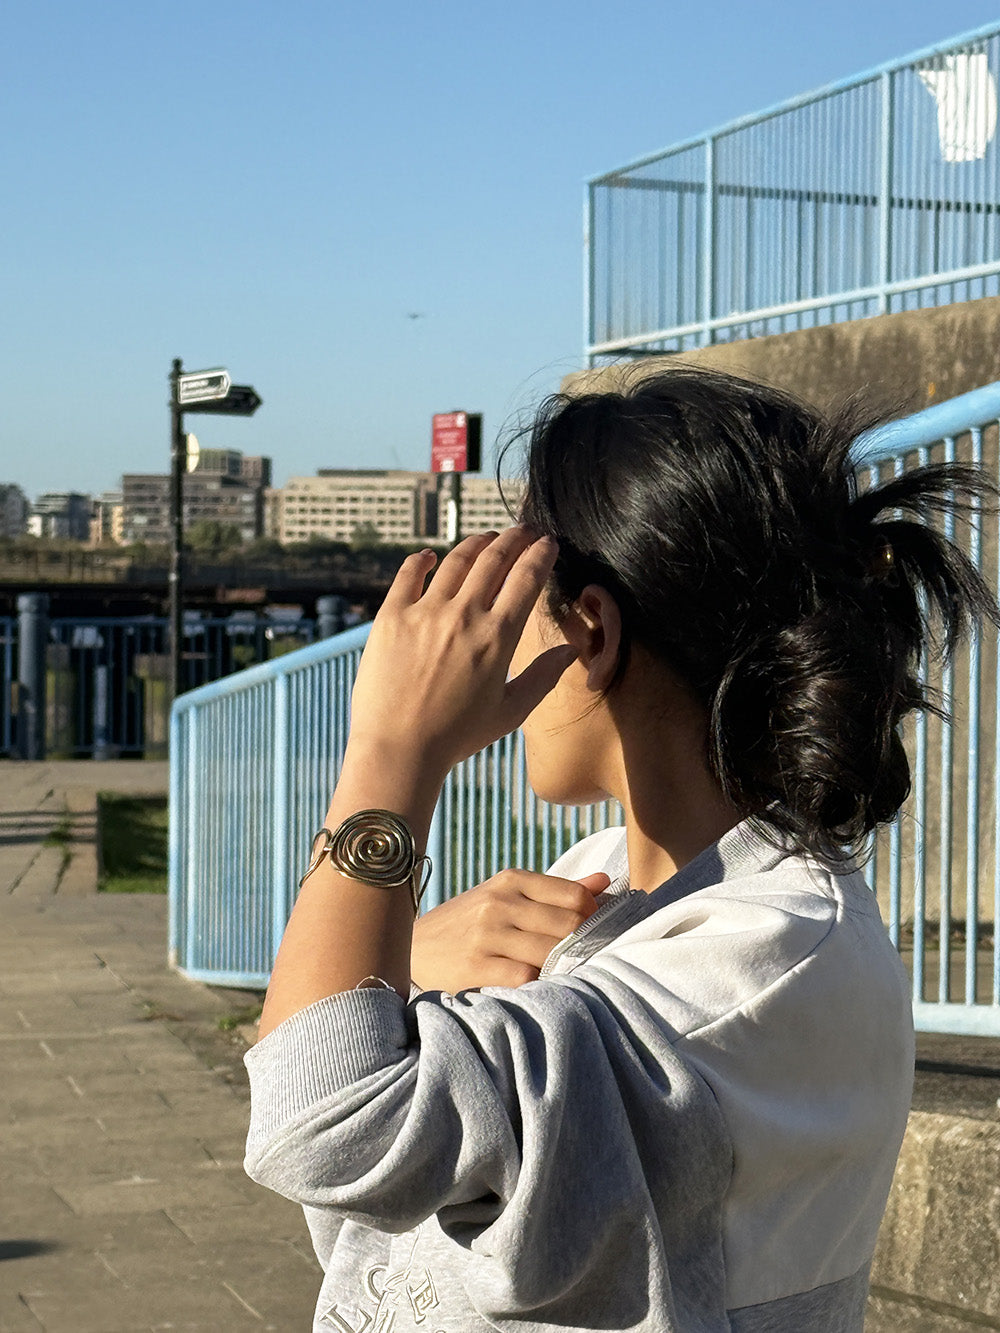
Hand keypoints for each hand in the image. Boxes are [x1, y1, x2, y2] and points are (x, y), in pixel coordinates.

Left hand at [346, 528, 577, 782]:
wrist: (399, 749)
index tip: (548, 543)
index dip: (541, 554)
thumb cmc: (457, 736)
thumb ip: (543, 677)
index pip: (526, 579)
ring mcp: (425, 612)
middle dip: (514, 538)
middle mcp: (464, 615)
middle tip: (524, 530)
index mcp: (498, 637)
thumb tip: (570, 652)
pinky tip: (429, 555)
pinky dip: (421, 560)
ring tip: (487, 537)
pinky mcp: (391, 617)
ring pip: (455, 560)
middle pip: (494, 559)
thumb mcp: (510, 712)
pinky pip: (408, 575)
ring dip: (476, 543)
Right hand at [411, 869, 609, 991]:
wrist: (413, 950)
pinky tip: (533, 987)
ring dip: (561, 966)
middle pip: (569, 924)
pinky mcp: (476, 967)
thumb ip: (557, 891)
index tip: (589, 933)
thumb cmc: (471, 923)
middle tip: (580, 959)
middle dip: (581, 944)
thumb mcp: (507, 897)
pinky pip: (527, 977)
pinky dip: (538, 984)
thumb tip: (605, 881)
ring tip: (558, 974)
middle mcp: (500, 902)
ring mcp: (487, 935)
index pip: (574, 895)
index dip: (591, 917)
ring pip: (551, 951)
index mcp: (511, 881)